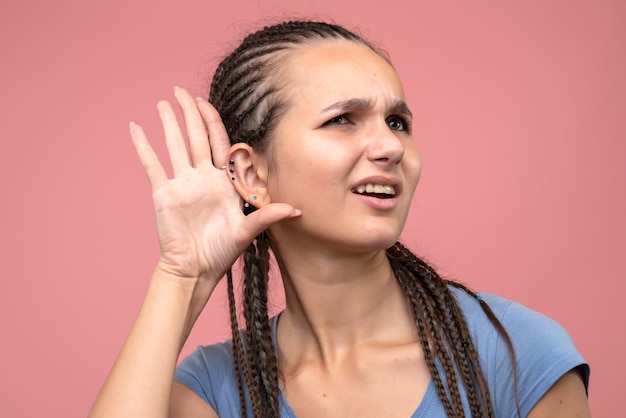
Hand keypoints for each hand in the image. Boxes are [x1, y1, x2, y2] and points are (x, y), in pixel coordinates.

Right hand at [130, 87, 298, 284]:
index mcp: (223, 181)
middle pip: (195, 137)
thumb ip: (267, 215)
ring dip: (169, 123)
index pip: (219, 143)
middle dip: (190, 113)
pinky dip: (143, 146)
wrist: (195, 269)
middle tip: (181, 90)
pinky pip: (152, 164)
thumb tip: (296, 209)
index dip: (213, 122)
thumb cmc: (222, 252)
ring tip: (163, 102)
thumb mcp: (247, 231)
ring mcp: (182, 183)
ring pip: (174, 145)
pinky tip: (135, 127)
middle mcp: (202, 177)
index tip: (206, 102)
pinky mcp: (164, 192)